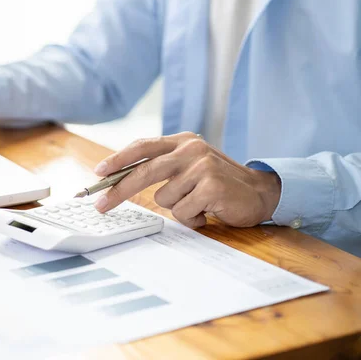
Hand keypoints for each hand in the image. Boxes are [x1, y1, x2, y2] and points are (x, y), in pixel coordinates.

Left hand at [93, 132, 281, 227]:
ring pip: (164, 199)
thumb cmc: (219, 183)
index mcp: (183, 141)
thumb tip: (122, 179)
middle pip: (144, 171)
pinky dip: (192, 218)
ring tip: (198, 203)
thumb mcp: (191, 166)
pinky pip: (183, 212)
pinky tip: (209, 211)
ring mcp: (202, 167)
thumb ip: (164, 167)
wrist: (261, 192)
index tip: (98, 173)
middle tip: (100, 205)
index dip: (118, 159)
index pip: (143, 146)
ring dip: (178, 208)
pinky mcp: (211, 186)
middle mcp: (191, 149)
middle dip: (119, 190)